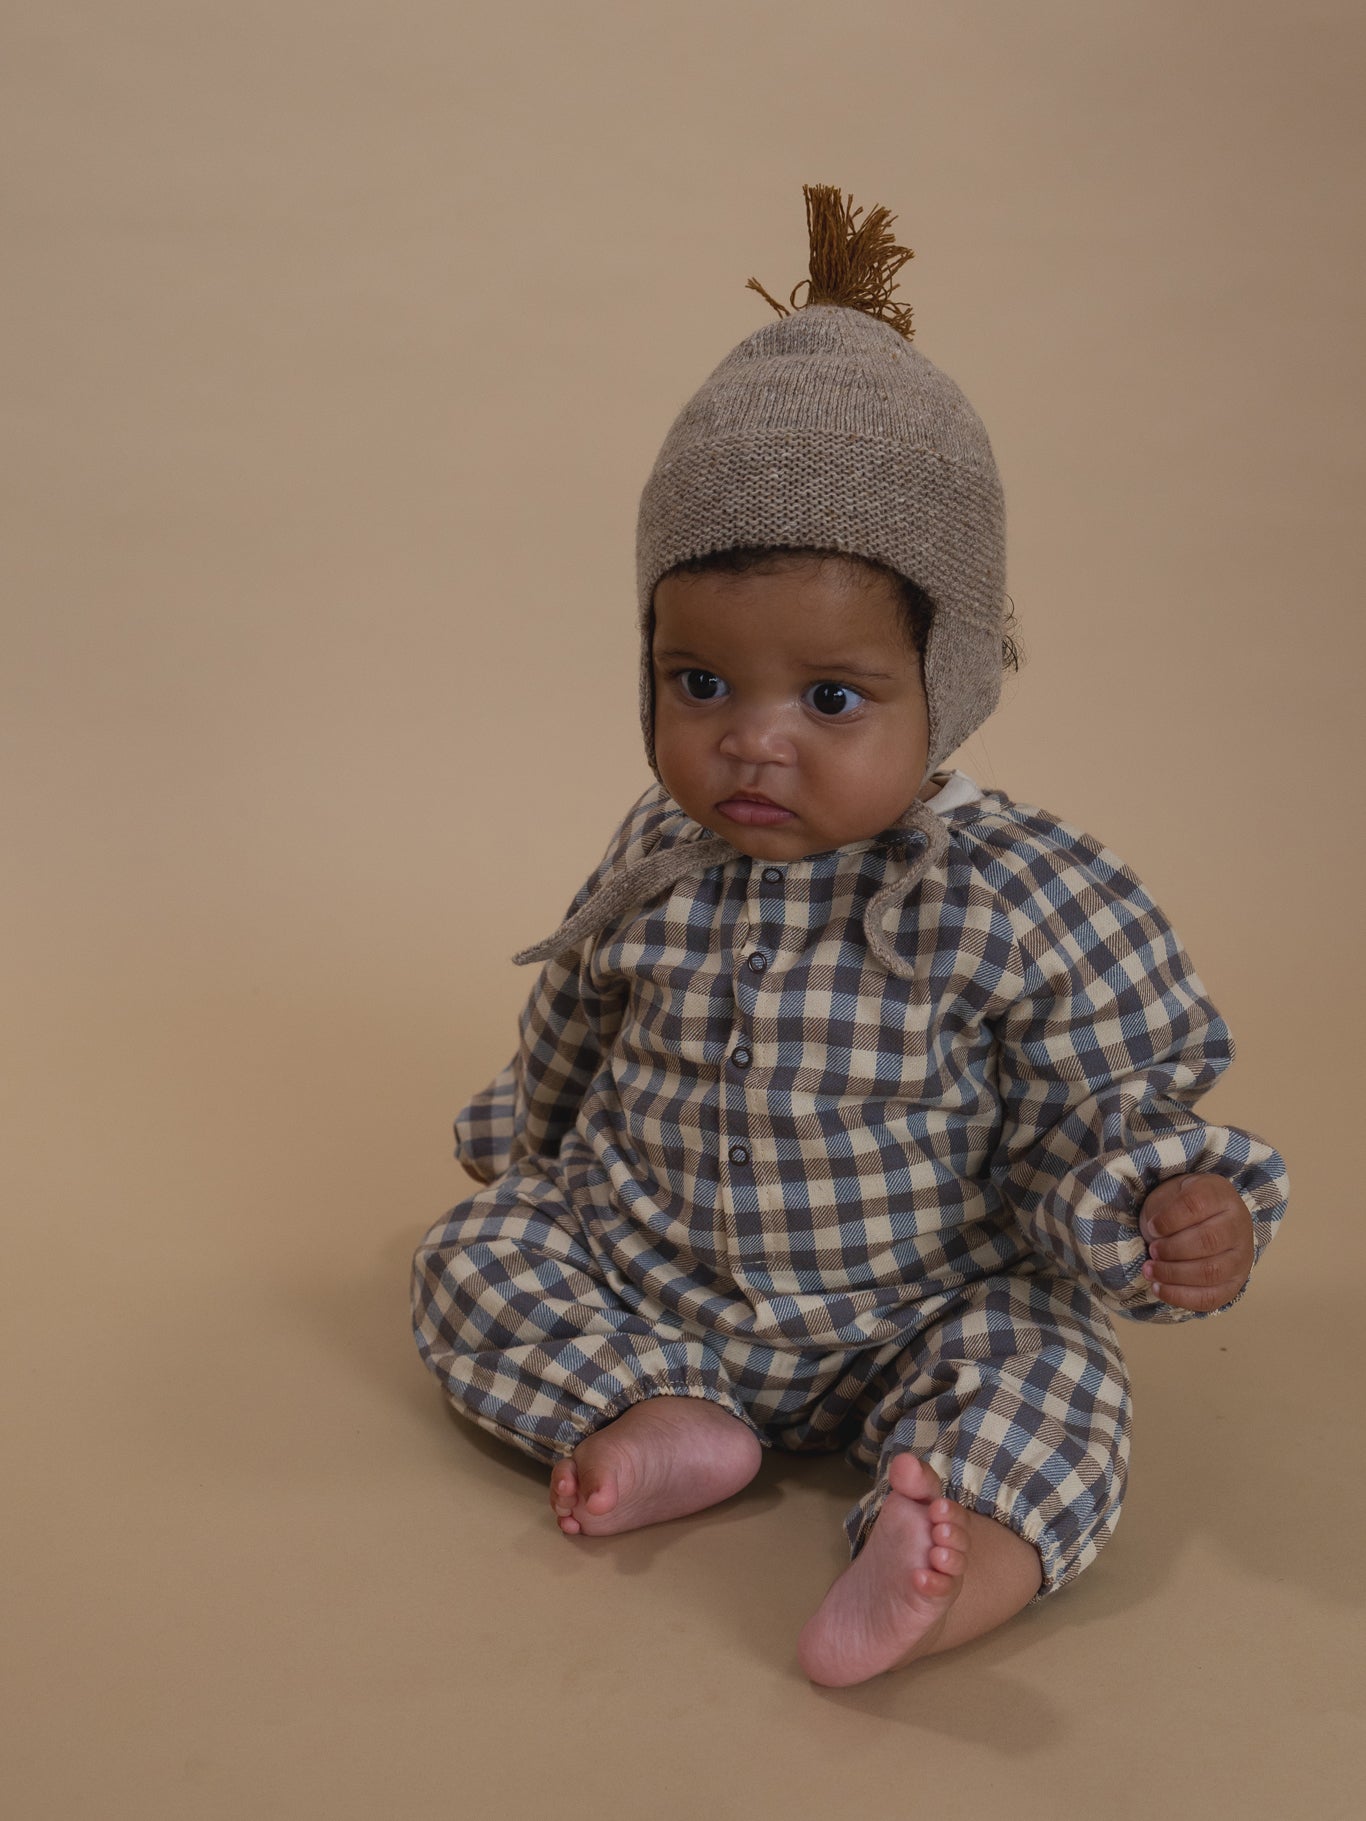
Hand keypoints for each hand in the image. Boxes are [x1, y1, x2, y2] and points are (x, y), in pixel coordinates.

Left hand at [1138, 1174, 1253, 1311]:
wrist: (1212, 1221)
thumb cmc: (1184, 1207)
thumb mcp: (1172, 1193)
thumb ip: (1163, 1208)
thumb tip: (1154, 1236)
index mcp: (1220, 1195)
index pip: (1196, 1205)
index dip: (1170, 1219)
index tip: (1151, 1227)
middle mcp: (1238, 1225)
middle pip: (1207, 1241)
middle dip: (1172, 1249)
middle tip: (1152, 1251)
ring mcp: (1241, 1257)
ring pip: (1210, 1272)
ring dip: (1174, 1275)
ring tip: (1150, 1271)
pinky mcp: (1235, 1283)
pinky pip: (1211, 1297)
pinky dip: (1181, 1297)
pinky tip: (1159, 1289)